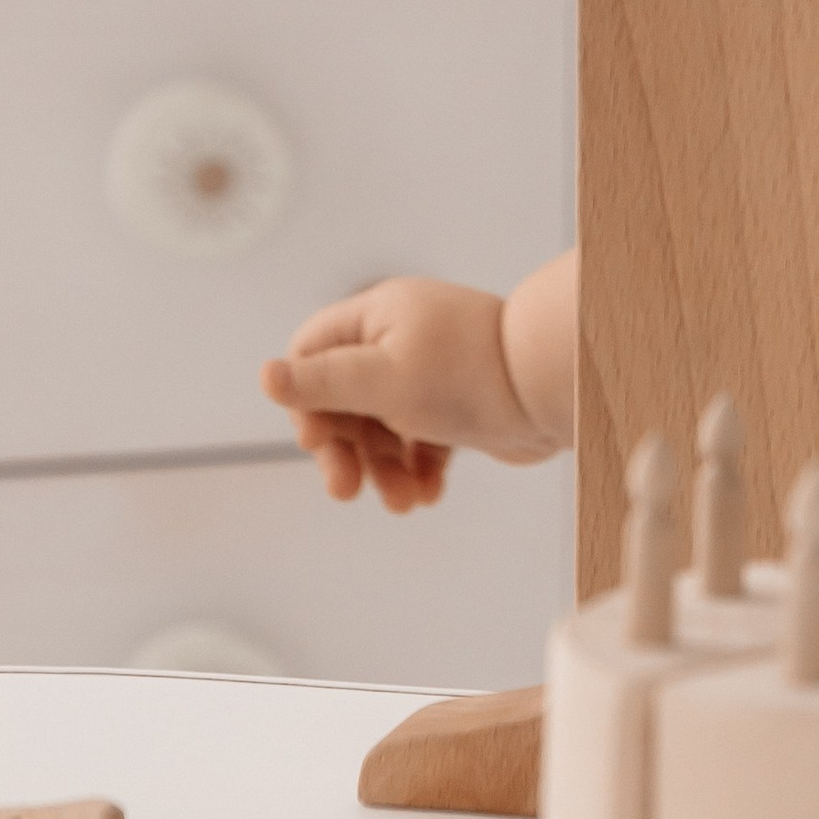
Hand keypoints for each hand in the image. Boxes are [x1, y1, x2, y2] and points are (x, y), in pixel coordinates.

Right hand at [262, 273, 554, 514]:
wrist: (554, 389)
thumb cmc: (469, 375)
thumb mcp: (382, 380)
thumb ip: (323, 383)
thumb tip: (264, 375)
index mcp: (378, 317)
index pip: (313, 352)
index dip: (307, 398)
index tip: (318, 438)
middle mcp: (402, 338)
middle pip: (346, 398)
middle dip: (346, 449)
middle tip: (347, 490)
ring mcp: (431, 373)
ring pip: (384, 428)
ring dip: (384, 469)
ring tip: (404, 501)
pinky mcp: (458, 405)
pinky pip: (420, 441)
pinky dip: (419, 468)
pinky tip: (428, 492)